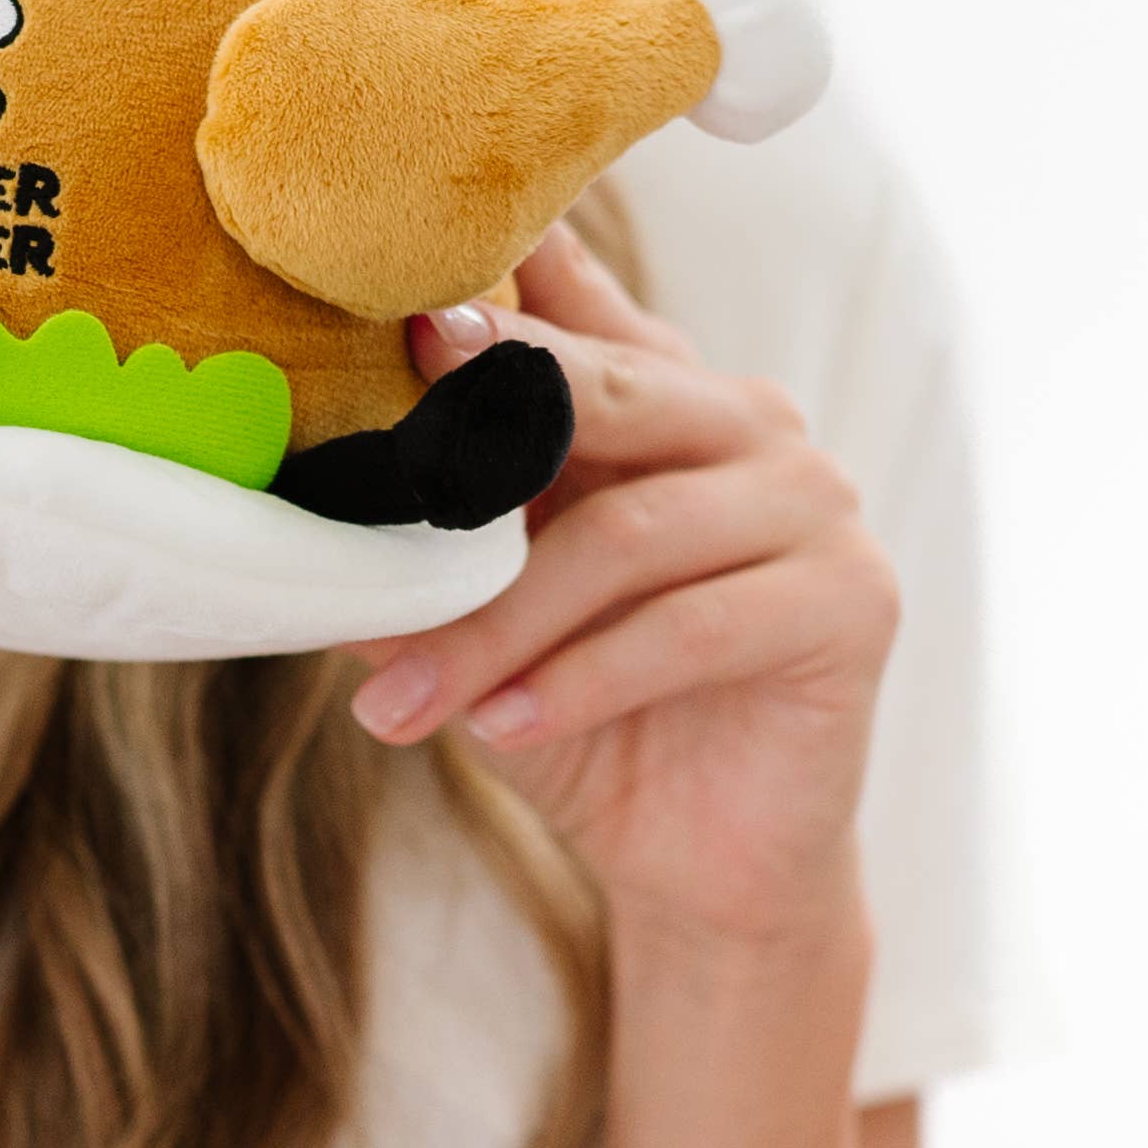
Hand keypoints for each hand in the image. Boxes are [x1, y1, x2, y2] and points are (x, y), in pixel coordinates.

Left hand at [340, 226, 898, 962]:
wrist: (702, 861)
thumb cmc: (578, 711)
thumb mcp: (480, 612)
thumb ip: (419, 538)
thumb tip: (294, 504)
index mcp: (657, 387)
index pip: (581, 302)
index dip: (503, 286)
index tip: (409, 297)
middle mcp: (747, 419)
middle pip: (603, 393)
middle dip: (479, 430)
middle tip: (386, 455)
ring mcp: (813, 501)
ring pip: (626, 535)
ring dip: (498, 627)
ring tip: (402, 701)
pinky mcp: (853, 600)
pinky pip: (689, 628)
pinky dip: (580, 681)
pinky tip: (500, 728)